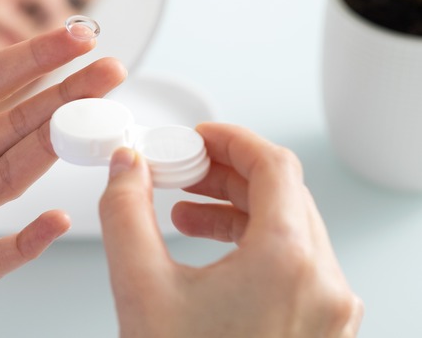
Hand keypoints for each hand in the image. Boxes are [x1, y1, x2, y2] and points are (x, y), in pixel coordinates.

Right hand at [99, 122, 362, 336]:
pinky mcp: (322, 330)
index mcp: (289, 261)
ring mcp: (330, 310)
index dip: (230, 139)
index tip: (197, 136)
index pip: (274, 165)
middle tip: (181, 171)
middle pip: (283, 194)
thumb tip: (124, 166)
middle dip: (226, 175)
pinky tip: (209, 252)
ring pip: (290, 229)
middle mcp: (324, 282)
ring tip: (183, 213)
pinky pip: (294, 264)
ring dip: (236, 209)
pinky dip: (253, 245)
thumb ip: (124, 211)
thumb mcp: (139, 287)